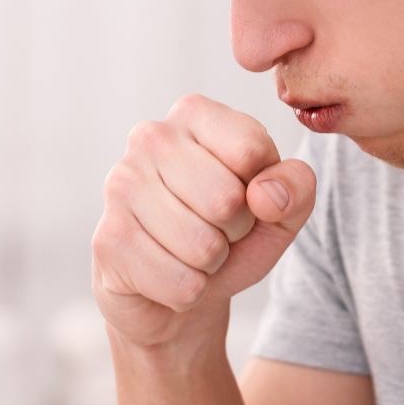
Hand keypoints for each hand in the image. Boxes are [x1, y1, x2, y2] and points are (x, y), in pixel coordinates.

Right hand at [92, 94, 314, 353]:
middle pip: (227, 199)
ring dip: (211, 263)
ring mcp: (121, 185)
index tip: (245, 196)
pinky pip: (180, 282)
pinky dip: (189, 290)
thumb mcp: (281, 209)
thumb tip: (267, 195)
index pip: (251, 149)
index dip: (262, 189)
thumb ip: (296, 188)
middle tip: (217, 229)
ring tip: (193, 250)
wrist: (180, 290)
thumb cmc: (232, 235)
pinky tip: (169, 273)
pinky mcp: (107, 239)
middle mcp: (151, 137)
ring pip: (202, 245)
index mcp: (195, 114)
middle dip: (235, 230)